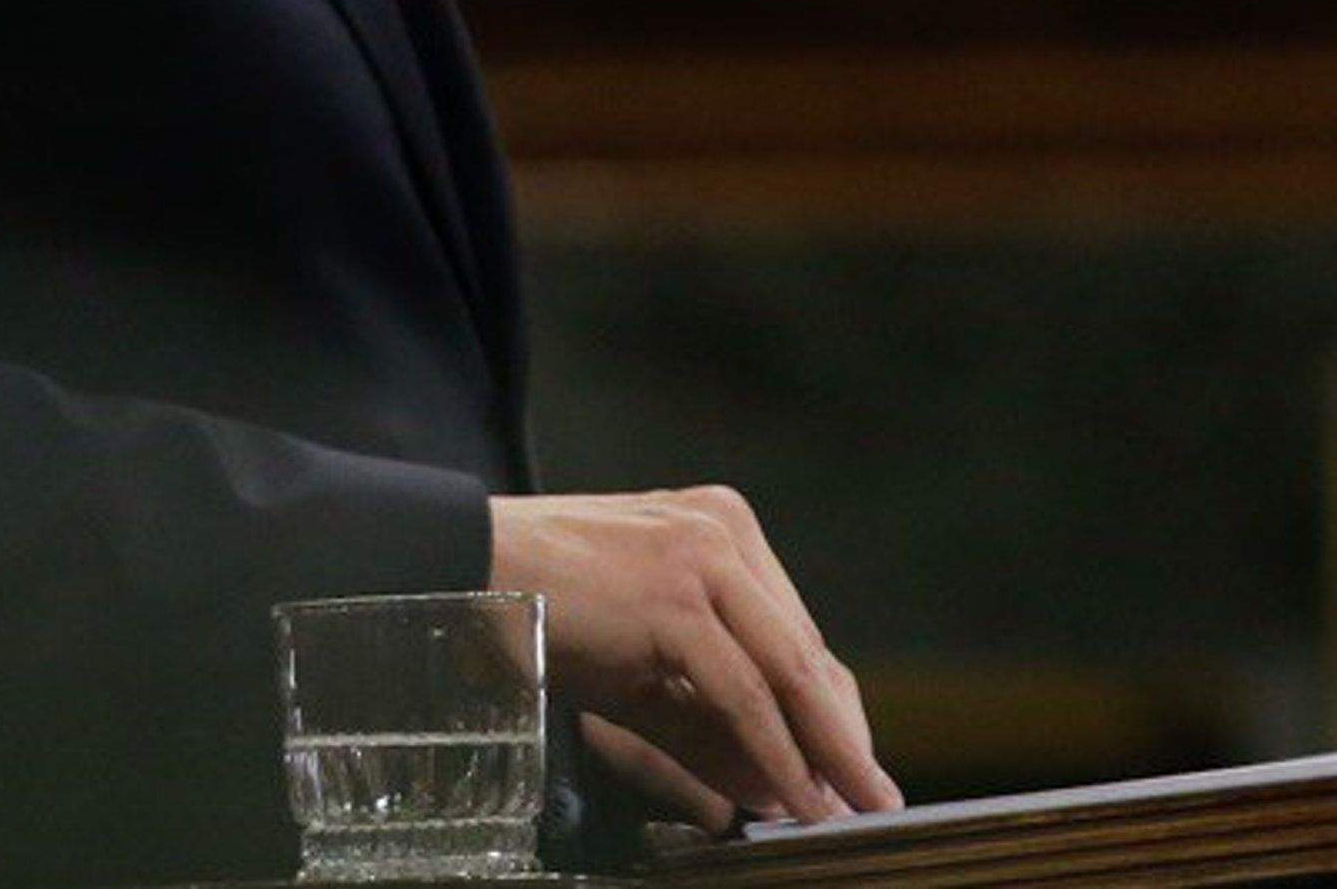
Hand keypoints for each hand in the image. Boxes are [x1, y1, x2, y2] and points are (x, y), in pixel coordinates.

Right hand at [487, 487, 903, 832]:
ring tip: (848, 808)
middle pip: (805, 650)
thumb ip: (706, 724)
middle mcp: (724, 528)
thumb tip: (771, 790)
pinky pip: (743, 691)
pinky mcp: (678, 596)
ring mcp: (704, 555)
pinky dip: (776, 751)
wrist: (461, 567)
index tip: (853, 768)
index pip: (796, 632)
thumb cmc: (541, 610)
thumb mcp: (638, 671)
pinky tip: (794, 795)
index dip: (831, 709)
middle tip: (875, 798)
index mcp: (720, 527)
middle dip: (842, 735)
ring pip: (788, 670)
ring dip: (824, 751)